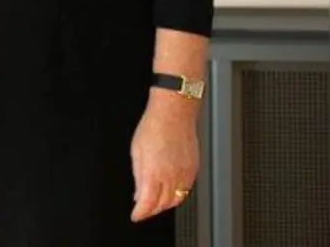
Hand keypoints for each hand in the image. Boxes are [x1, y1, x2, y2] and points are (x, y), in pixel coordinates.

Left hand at [130, 100, 199, 221]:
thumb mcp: (136, 152)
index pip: (147, 203)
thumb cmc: (153, 127)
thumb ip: (138, 176)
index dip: (140, 213)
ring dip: (165, 205)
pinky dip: (177, 194)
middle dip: (152, 210)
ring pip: (177, 199)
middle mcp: (171, 176)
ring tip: (155, 203)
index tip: (135, 215)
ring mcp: (185, 173)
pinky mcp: (194, 169)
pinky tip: (170, 191)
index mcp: (154, 173)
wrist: (174, 113)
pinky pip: (186, 189)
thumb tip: (138, 193)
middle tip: (143, 209)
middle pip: (163, 204)